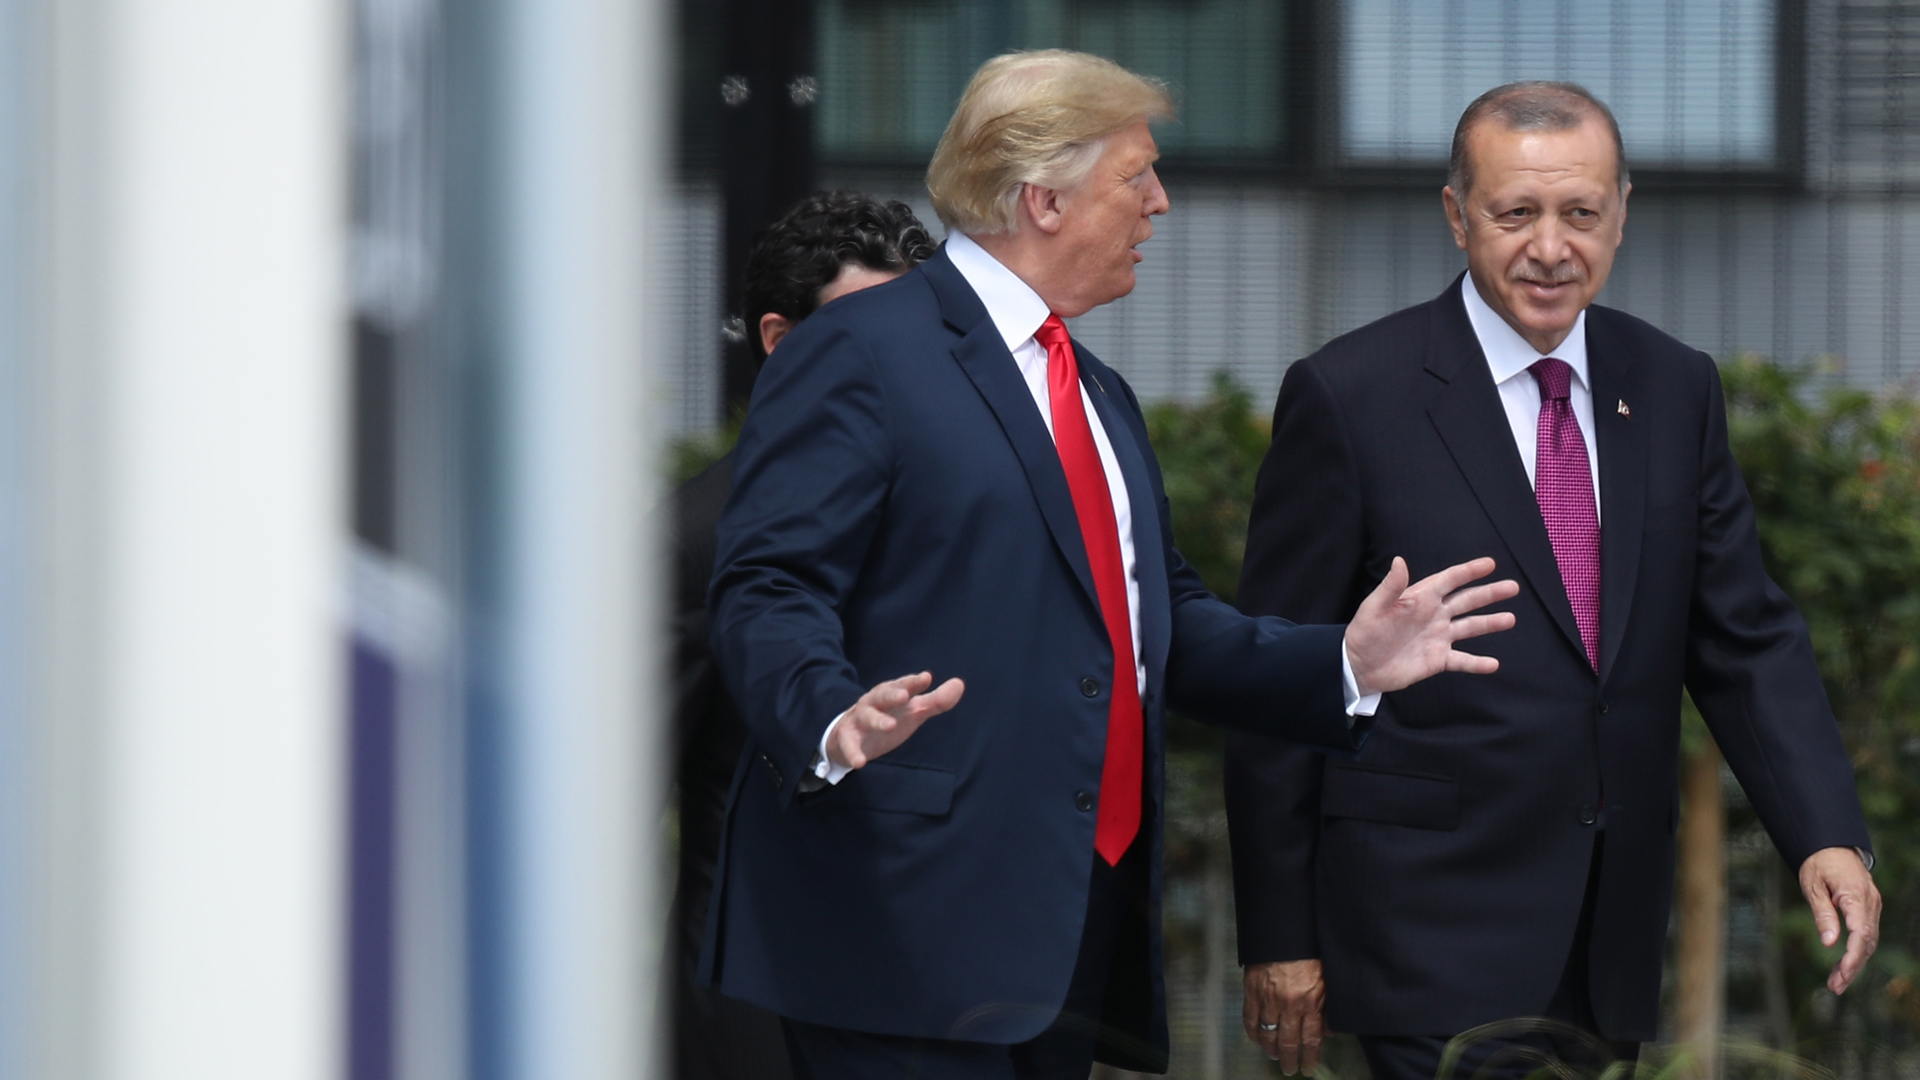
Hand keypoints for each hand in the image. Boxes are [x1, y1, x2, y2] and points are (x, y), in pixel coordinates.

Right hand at [825, 671, 965, 770]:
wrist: (848, 734)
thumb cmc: (888, 717)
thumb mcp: (913, 709)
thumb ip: (936, 700)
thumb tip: (959, 684)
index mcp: (890, 693)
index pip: (903, 685)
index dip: (913, 682)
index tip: (926, 678)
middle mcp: (874, 702)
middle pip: (882, 695)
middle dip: (892, 694)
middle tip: (904, 696)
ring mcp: (859, 719)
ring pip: (867, 716)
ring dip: (877, 720)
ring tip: (890, 726)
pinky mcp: (847, 738)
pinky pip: (849, 744)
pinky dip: (853, 752)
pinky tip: (861, 762)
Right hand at [1243, 959, 1325, 1074]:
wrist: (1284, 930)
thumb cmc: (1309, 952)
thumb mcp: (1327, 979)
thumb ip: (1328, 1007)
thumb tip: (1329, 1031)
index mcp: (1310, 1002)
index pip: (1311, 1040)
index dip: (1309, 1058)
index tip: (1308, 1069)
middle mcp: (1289, 1005)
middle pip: (1287, 1042)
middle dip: (1288, 1060)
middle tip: (1289, 1069)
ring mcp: (1268, 999)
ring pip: (1267, 1035)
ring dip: (1270, 1050)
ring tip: (1273, 1056)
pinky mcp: (1252, 991)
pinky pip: (1250, 1019)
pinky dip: (1253, 1033)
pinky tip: (1257, 1039)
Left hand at [1344, 556, 1518, 696]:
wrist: (1358, 667)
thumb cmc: (1364, 633)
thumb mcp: (1375, 608)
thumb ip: (1391, 587)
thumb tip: (1400, 560)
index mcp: (1420, 598)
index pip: (1450, 580)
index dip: (1469, 571)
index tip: (1490, 563)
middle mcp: (1433, 616)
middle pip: (1467, 601)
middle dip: (1489, 594)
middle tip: (1512, 587)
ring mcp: (1437, 638)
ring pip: (1470, 627)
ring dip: (1490, 623)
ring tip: (1511, 619)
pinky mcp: (1437, 660)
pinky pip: (1462, 660)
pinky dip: (1478, 663)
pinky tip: (1493, 664)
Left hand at [1799, 846, 1880, 992]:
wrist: (1832, 845)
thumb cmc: (1819, 863)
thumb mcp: (1813, 886)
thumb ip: (1822, 914)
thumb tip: (1829, 943)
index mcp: (1856, 896)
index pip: (1861, 933)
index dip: (1853, 956)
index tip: (1843, 972)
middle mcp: (1870, 903)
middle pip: (1867, 942)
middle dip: (1853, 967)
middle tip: (1835, 987)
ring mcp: (1873, 907)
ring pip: (1869, 941)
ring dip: (1855, 964)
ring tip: (1836, 983)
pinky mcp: (1869, 909)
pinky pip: (1866, 935)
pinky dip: (1857, 952)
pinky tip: (1843, 967)